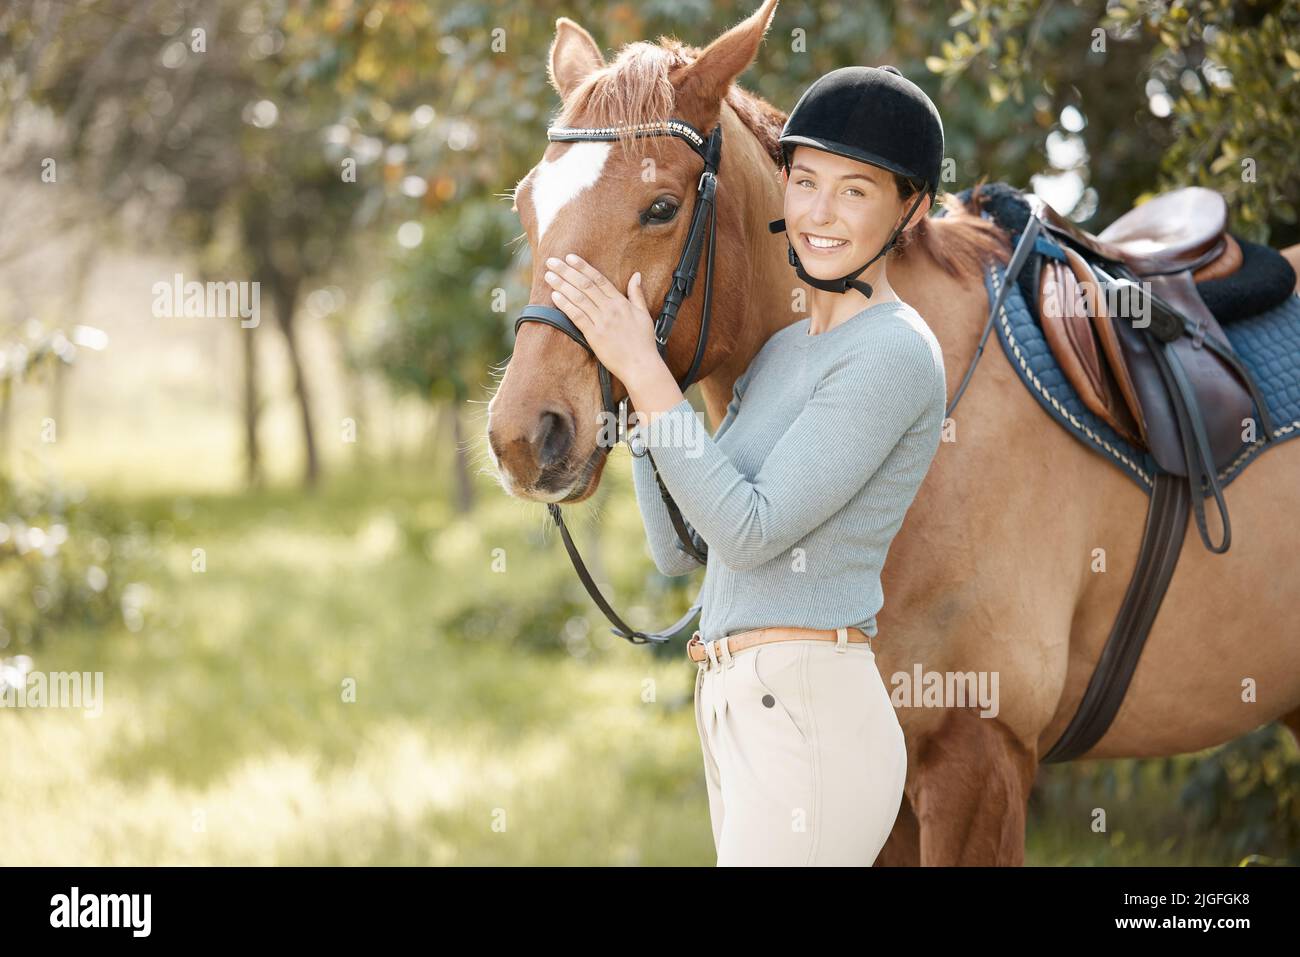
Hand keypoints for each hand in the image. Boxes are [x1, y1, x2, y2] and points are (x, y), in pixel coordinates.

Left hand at [542, 254, 661, 386]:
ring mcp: (601, 322)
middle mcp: (610, 309)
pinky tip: (555, 296)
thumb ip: (637, 294)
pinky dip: (566, 305)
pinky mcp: (594, 336)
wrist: (641, 365)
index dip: (583, 267)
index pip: (599, 279)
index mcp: (621, 302)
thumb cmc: (643, 342)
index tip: (570, 257)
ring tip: (549, 275)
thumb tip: (636, 275)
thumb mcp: (643, 314)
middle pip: (585, 285)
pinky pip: (577, 317)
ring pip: (579, 298)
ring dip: (562, 285)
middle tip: (552, 261)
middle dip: (567, 271)